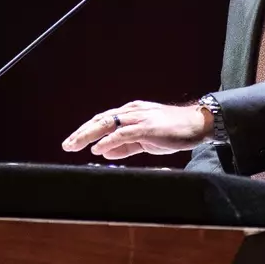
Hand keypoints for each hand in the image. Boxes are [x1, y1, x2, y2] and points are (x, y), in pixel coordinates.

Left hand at [61, 100, 212, 159]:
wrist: (197, 124)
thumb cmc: (174, 131)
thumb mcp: (145, 140)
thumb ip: (125, 146)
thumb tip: (104, 151)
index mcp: (131, 113)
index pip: (103, 120)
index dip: (86, 130)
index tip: (72, 141)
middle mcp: (133, 112)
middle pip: (101, 120)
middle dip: (81, 132)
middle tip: (67, 145)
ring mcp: (140, 118)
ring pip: (108, 123)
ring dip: (89, 135)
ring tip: (75, 145)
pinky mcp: (148, 127)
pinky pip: (124, 133)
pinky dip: (109, 141)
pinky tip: (98, 148)